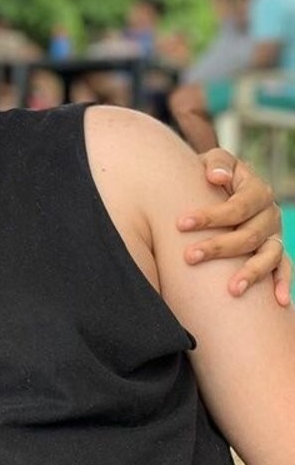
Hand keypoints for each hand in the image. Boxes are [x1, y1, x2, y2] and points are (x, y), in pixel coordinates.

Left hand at [180, 148, 290, 305]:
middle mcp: (269, 214)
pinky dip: (284, 284)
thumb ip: (217, 164)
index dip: (210, 216)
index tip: (180, 224)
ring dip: (250, 273)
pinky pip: (284, 269)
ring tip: (231, 291)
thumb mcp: (214, 162)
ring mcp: (274, 235)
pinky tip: (280, 302)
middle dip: (218, 247)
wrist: (221, 187)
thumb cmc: (212, 175)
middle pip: (249, 235)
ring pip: (268, 256)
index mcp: (257, 190)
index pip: (237, 207)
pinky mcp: (275, 251)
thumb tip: (216, 177)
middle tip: (189, 257)